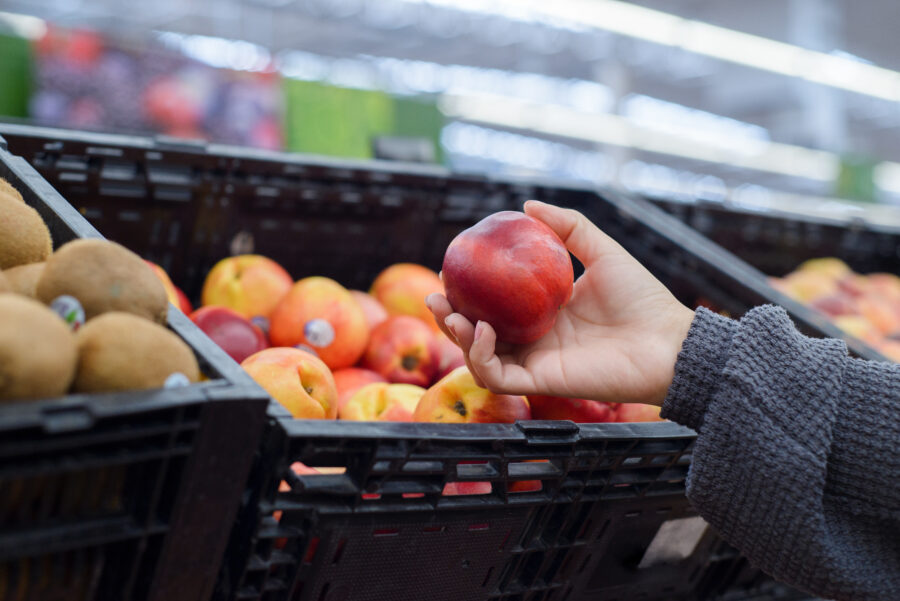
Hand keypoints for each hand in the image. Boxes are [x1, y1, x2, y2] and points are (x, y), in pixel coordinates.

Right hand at [427, 200, 694, 406]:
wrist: (668, 341)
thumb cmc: (642, 299)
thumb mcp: (602, 251)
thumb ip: (568, 227)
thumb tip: (527, 204)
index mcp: (543, 313)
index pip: (494, 306)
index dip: (467, 292)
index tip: (450, 270)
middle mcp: (534, 339)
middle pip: (478, 333)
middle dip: (448, 317)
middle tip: (434, 296)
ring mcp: (536, 362)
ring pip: (479, 357)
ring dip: (457, 336)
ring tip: (450, 313)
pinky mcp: (541, 382)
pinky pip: (497, 375)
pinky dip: (481, 355)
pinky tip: (484, 330)